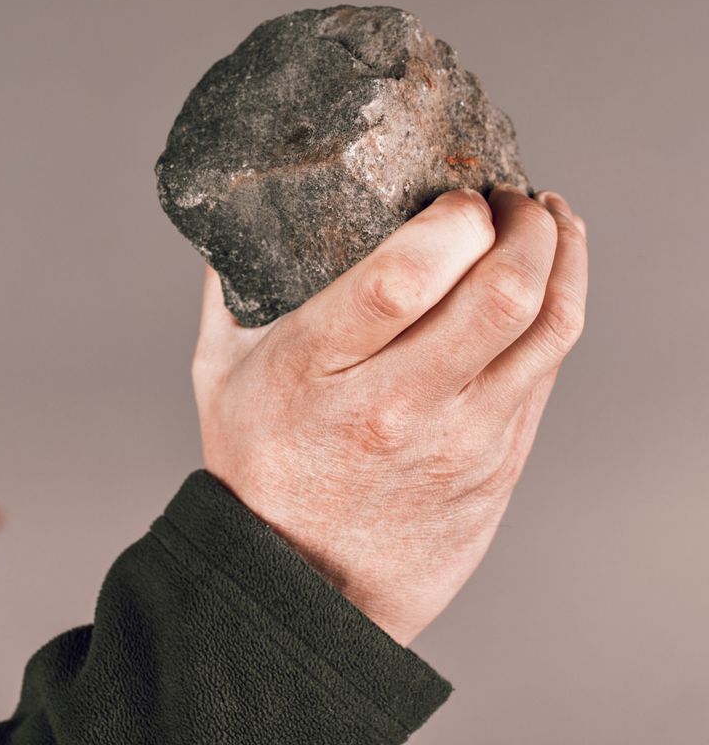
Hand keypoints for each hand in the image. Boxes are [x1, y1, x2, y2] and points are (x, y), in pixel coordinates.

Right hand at [193, 186, 587, 645]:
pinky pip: (548, 369)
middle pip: (499, 294)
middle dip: (526, 223)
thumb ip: (229, 288)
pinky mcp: (498, 462)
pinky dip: (559, 309)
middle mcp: (396, 405)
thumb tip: (240, 216)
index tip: (457, 194)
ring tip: (547, 223)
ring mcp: (459, 440)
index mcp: (316, 372)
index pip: (402, 278)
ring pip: (547, 327)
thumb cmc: (257, 470)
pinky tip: (548, 281)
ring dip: (563, 257)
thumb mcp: (218, 372)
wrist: (302, 587)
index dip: (451, 219)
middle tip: (511, 197)